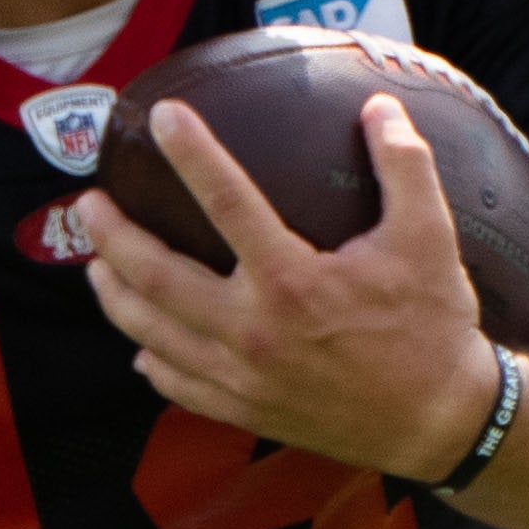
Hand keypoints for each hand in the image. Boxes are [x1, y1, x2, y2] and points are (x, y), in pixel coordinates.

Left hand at [80, 93, 496, 482]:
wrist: (438, 423)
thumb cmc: (432, 327)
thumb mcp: (429, 238)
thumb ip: (404, 164)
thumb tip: (379, 105)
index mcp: (292, 281)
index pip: (226, 201)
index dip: (191, 153)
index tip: (163, 117)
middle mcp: (253, 331)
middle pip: (156, 276)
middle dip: (112, 236)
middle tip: (90, 203)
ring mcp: (241, 377)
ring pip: (152, 332)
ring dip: (115, 294)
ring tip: (97, 264)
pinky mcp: (245, 410)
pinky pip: (178, 384)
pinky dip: (152, 359)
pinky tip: (141, 342)